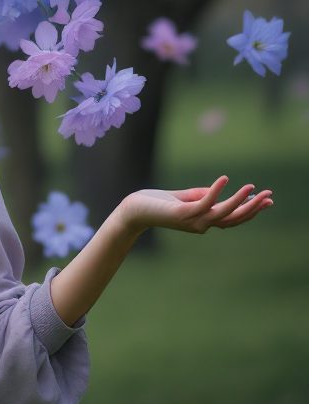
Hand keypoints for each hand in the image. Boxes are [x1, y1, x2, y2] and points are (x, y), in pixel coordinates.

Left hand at [119, 176, 272, 236]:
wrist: (134, 210)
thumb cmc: (156, 203)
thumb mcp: (182, 198)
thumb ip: (199, 195)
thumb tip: (219, 189)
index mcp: (202, 221)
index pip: (232, 219)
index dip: (250, 211)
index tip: (267, 201)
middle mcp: (201, 225)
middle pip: (233, 218)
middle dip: (252, 208)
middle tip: (269, 196)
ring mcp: (193, 221)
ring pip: (223, 213)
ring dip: (239, 200)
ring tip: (253, 187)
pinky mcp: (182, 213)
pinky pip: (204, 202)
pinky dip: (216, 191)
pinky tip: (225, 179)